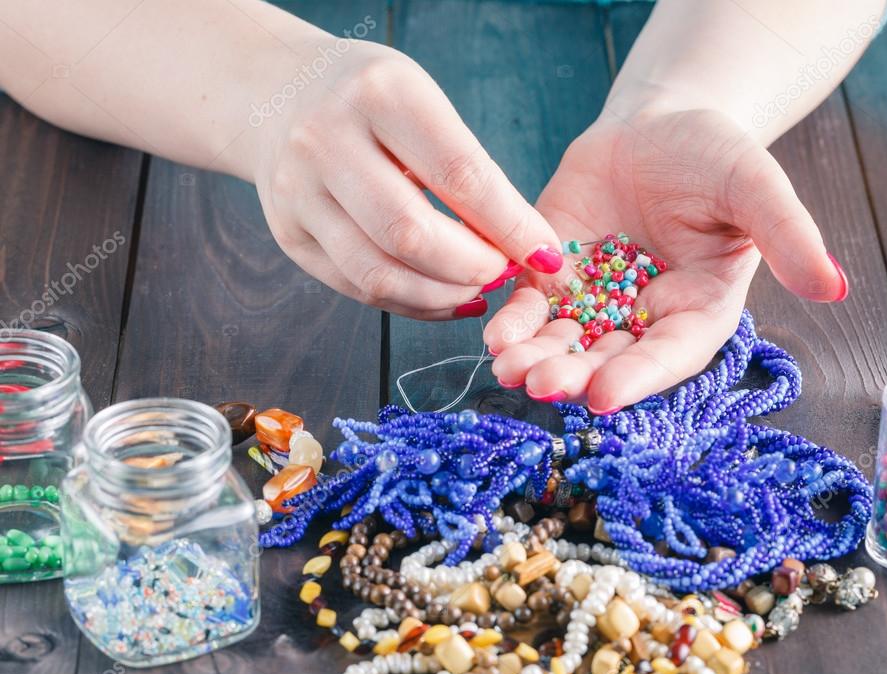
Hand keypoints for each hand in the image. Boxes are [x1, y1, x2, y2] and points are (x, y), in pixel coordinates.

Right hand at [252, 41, 563, 318]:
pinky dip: (411, 303)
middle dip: (473, 267)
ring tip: (476, 288)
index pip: (459, 174)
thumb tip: (526, 246)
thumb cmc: (370, 100)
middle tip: (504, 272)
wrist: (275, 94)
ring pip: (380, 273)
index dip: (511, 225)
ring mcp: (298, 193)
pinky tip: (442, 296)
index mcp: (379, 94)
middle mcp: (327, 141)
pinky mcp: (290, 236)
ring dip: (443, 295)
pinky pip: (358, 289)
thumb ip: (469, 168)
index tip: (547, 254)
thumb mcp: (422, 102)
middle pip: (411, 233)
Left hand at [484, 109, 846, 411]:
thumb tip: (835, 287)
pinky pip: (532, 308)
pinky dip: (514, 323)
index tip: (605, 396)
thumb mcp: (755, 187)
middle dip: (574, 375)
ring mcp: (595, 301)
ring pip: (564, 342)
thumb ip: (788, 236)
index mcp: (697, 311)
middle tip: (541, 386)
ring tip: (508, 368)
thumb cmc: (714, 155)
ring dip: (536, 360)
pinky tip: (496, 336)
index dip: (639, 377)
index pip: (670, 355)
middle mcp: (644, 318)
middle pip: (608, 360)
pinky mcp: (555, 277)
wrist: (658, 125)